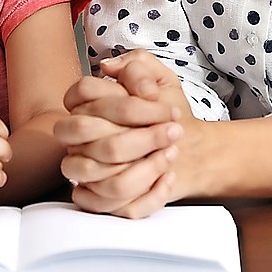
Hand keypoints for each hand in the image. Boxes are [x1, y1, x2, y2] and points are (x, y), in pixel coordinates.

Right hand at [55, 51, 200, 217]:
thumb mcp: (162, 81)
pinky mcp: (100, 200)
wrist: (192, 150)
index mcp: (87, 106)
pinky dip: (148, 195)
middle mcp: (79, 139)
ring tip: (171, 154)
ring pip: (102, 177)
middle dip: (139, 135)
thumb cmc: (169, 114)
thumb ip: (138, 66)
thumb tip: (109, 67)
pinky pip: (114, 206)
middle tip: (174, 131)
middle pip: (89, 134)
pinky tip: (167, 179)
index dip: (125, 100)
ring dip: (146, 168)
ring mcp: (86, 172)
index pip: (83, 92)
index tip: (161, 103)